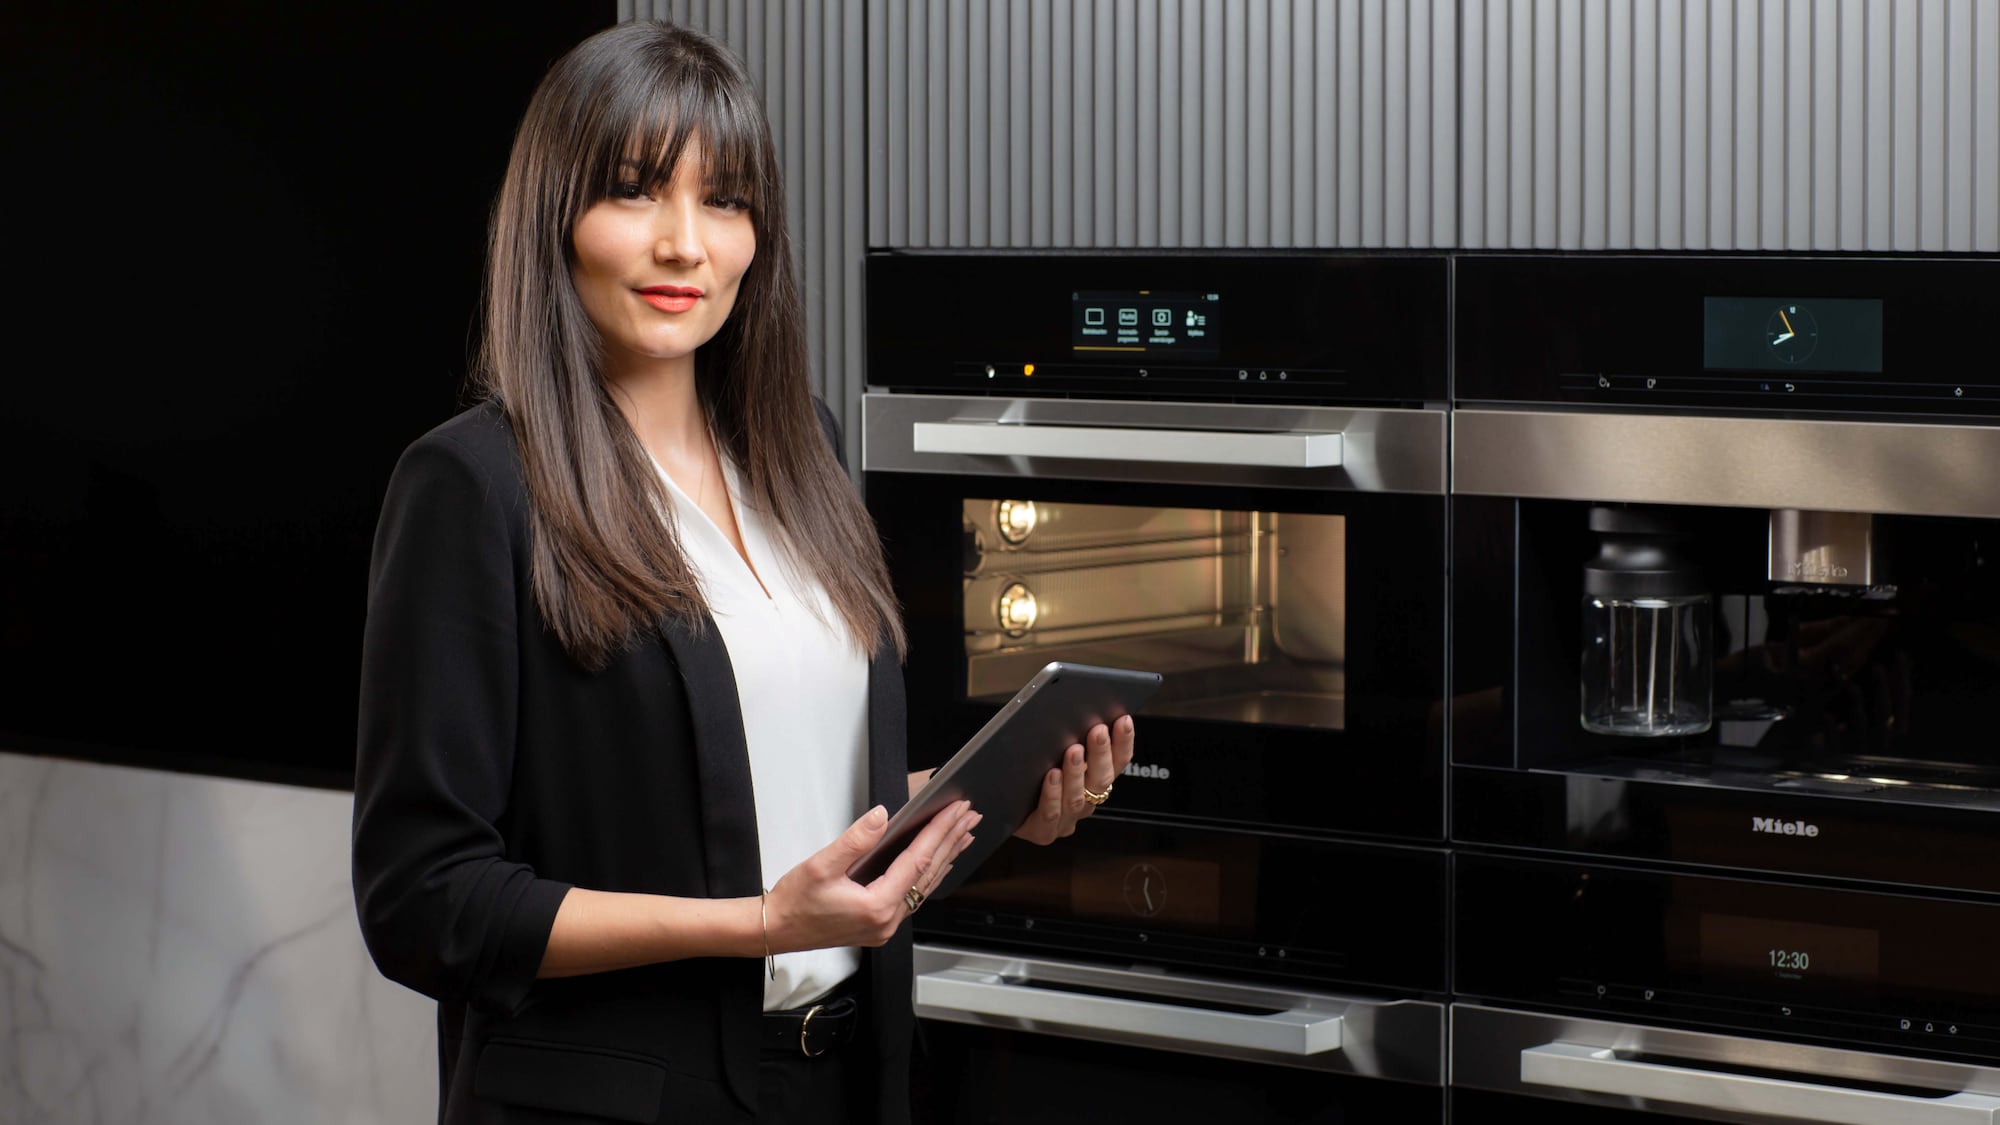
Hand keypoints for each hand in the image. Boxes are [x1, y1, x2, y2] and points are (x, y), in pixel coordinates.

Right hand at [766, 800, 979, 951]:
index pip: (917, 860)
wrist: (776, 931)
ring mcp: (885, 926)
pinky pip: (913, 897)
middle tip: (969, 816)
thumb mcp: (820, 865)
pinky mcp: (879, 926)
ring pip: (924, 887)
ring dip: (944, 858)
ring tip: (963, 835)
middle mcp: (887, 920)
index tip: (955, 810)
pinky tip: (936, 863)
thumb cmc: (795, 902)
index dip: (939, 831)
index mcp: (877, 905)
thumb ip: (855, 840)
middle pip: (928, 874)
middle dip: (951, 841)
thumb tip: (881, 816)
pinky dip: (928, 875)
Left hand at [1014, 715, 1136, 844]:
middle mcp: (1085, 802)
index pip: (1118, 762)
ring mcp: (1066, 820)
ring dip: (1076, 773)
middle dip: (1100, 753)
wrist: (998, 803)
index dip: (1123, 742)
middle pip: (1101, 779)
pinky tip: (1050, 776)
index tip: (1123, 719)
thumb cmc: (1027, 772)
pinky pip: (1051, 815)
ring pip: (1077, 798)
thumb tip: (1078, 709)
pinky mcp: (1043, 832)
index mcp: (1093, 781)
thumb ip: (1069, 735)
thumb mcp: (1051, 750)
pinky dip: (1052, 794)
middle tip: (1097, 730)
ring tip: (1073, 750)